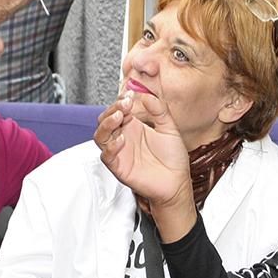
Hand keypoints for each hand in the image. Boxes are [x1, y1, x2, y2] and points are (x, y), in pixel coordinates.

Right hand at [94, 91, 192, 210]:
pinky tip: (122, 140)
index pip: (117, 110)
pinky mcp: (119, 167)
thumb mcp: (169, 128)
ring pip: (100, 136)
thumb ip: (159, 110)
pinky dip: (111, 147)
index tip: (130, 94)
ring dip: (107, 124)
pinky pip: (107, 156)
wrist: (177, 182)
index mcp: (133, 127)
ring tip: (119, 117)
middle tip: (125, 104)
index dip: (120, 101)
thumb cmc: (173, 159)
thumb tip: (147, 96)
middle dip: (112, 109)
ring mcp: (120, 152)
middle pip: (105, 120)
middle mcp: (124, 138)